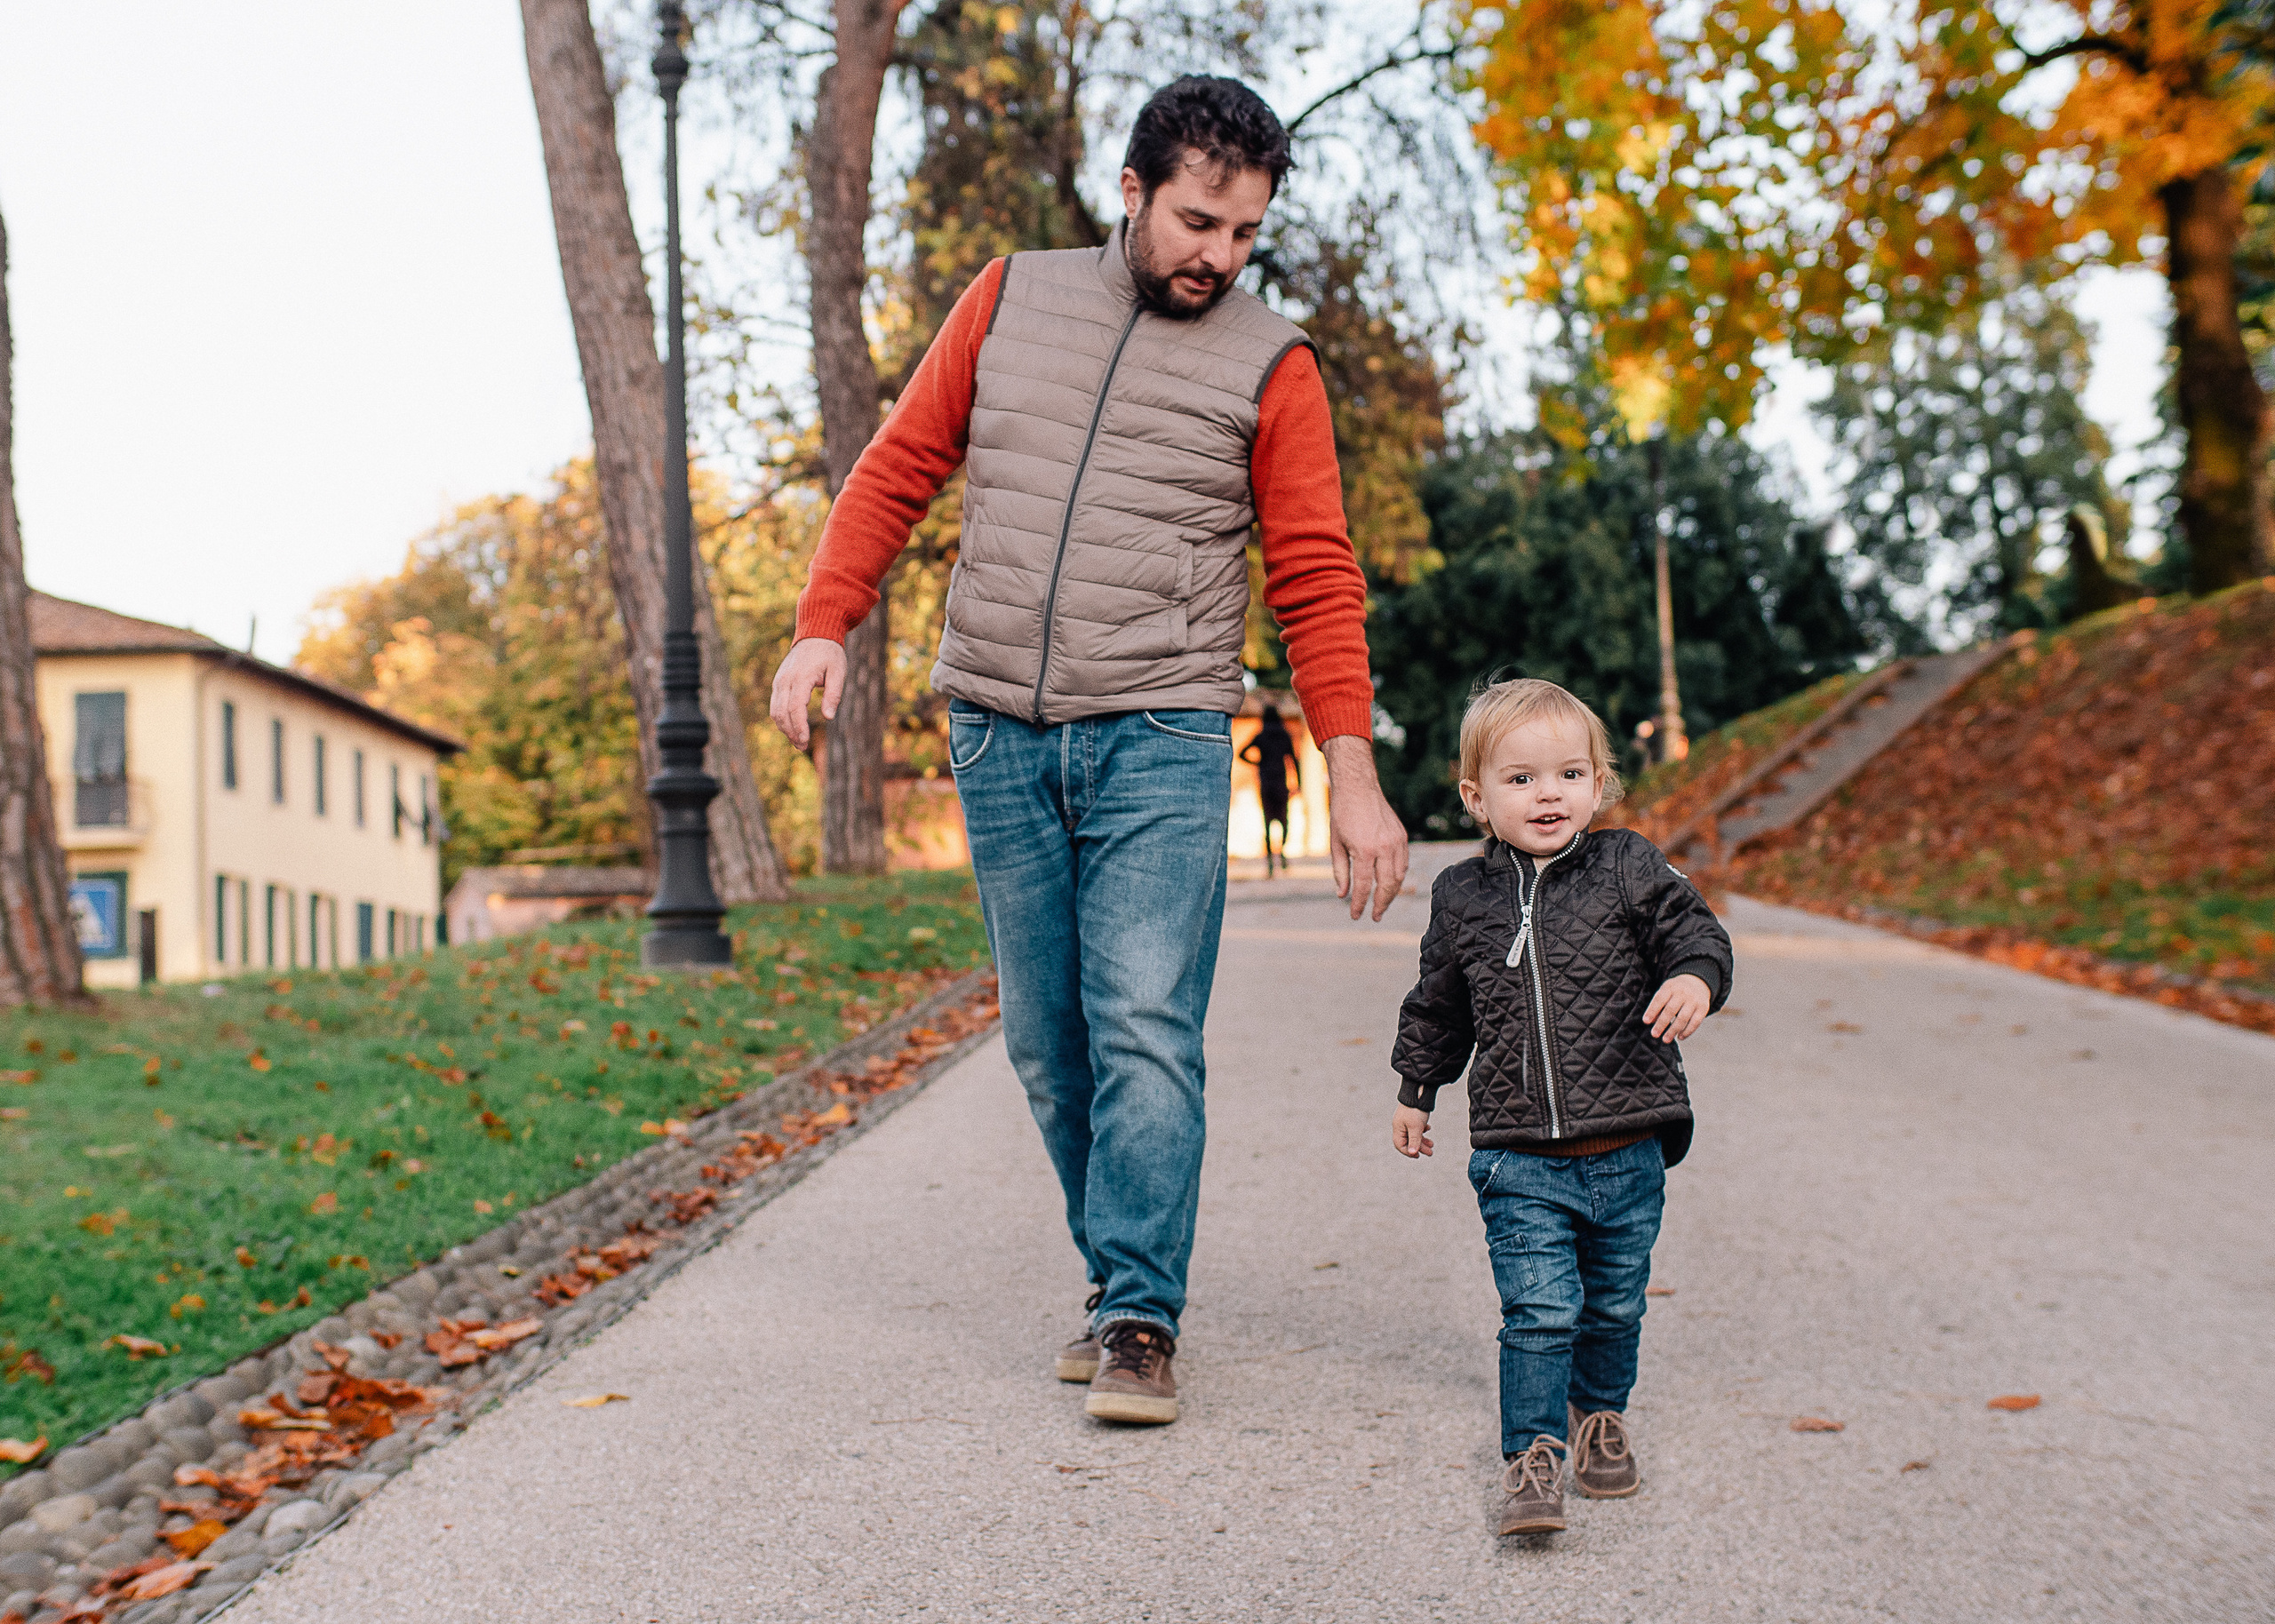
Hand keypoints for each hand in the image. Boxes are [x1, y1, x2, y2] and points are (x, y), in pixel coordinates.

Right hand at [769, 637, 845, 748]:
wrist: (815, 635)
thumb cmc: (830, 654)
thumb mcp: (838, 672)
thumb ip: (834, 694)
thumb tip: (828, 717)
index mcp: (800, 677)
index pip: (795, 707)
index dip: (799, 726)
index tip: (805, 740)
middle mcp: (785, 680)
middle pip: (781, 712)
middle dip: (791, 732)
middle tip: (803, 746)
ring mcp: (779, 681)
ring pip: (775, 710)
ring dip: (784, 728)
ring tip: (798, 742)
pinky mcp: (778, 682)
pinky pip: (775, 704)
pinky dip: (781, 718)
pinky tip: (792, 728)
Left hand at [1321, 735, 1409, 921]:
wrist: (1358, 787)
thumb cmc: (1342, 815)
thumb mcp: (1335, 844)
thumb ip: (1340, 871)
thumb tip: (1342, 895)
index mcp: (1365, 850)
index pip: (1364, 886)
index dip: (1360, 904)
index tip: (1356, 915)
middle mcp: (1384, 847)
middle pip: (1387, 885)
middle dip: (1381, 904)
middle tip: (1374, 916)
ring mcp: (1396, 841)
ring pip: (1400, 876)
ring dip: (1392, 893)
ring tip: (1382, 903)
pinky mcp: (1402, 836)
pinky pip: (1404, 863)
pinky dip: (1398, 876)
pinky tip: (1389, 884)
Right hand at [1392, 1104, 1433, 1158]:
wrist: (1419, 1091)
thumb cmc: (1415, 1110)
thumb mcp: (1416, 1127)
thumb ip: (1414, 1141)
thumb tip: (1412, 1153)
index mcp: (1398, 1128)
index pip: (1400, 1145)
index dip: (1409, 1152)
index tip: (1418, 1155)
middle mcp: (1401, 1125)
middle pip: (1408, 1141)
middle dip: (1419, 1147)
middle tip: (1430, 1152)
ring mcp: (1407, 1121)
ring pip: (1414, 1135)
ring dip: (1423, 1140)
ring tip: (1432, 1144)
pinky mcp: (1413, 1116)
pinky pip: (1417, 1127)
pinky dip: (1423, 1131)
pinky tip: (1428, 1128)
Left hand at [1642, 973, 1711, 1041]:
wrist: (1697, 982)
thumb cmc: (1675, 991)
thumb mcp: (1665, 992)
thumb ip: (1657, 1005)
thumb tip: (1650, 1021)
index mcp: (1670, 987)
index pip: (1660, 999)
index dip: (1652, 1010)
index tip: (1646, 1022)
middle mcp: (1683, 992)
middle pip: (1671, 1009)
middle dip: (1662, 1023)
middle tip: (1654, 1034)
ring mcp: (1694, 1000)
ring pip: (1683, 1017)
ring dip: (1673, 1030)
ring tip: (1665, 1040)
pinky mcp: (1703, 1008)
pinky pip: (1695, 1022)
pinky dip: (1687, 1031)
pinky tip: (1679, 1037)